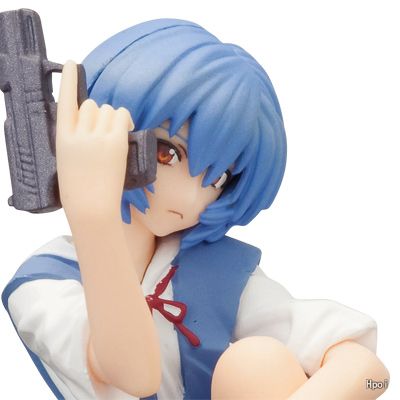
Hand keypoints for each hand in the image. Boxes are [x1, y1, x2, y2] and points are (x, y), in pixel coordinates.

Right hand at [56, 61, 133, 223]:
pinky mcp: (115, 141)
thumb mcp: (68, 160)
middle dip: (100, 115)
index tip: (71, 63)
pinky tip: (126, 131)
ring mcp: (96, 136)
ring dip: (113, 119)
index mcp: (62, 137)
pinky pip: (122, 115)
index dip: (69, 80)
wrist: (90, 207)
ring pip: (108, 109)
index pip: (65, 101)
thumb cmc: (80, 189)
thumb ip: (77, 139)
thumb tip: (96, 125)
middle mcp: (78, 132)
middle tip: (106, 133)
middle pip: (92, 105)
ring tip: (115, 137)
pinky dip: (125, 120)